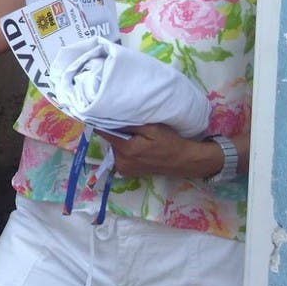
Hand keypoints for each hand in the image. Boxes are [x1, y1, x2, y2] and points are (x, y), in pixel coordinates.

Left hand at [100, 123, 214, 177]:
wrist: (183, 161)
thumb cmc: (169, 142)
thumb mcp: (152, 129)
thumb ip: (129, 125)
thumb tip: (109, 118)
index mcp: (126, 150)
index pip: (104, 132)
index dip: (103, 121)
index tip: (105, 113)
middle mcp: (120, 162)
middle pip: (109, 140)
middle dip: (115, 132)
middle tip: (128, 126)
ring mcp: (123, 169)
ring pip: (114, 148)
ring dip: (120, 141)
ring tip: (135, 136)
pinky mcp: (127, 172)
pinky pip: (119, 156)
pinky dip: (124, 150)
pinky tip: (136, 146)